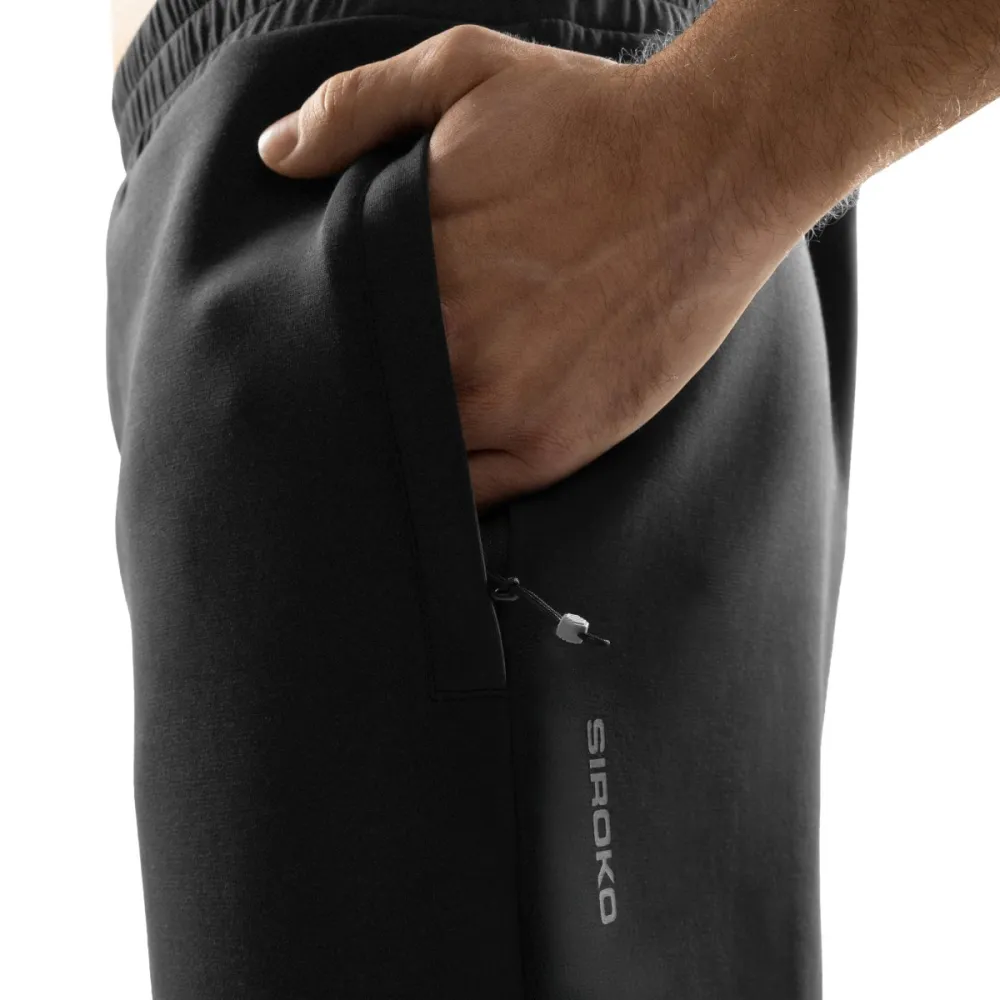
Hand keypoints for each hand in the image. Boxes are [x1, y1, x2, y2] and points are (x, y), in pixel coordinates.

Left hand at [257, 24, 795, 512]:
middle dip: (341, 398)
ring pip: (408, 451)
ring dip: (390, 447)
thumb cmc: (592, 123)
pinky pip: (469, 496)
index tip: (302, 346)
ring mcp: (502, 405)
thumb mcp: (469, 71)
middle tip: (335, 398)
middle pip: (358, 396)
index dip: (307, 340)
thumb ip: (360, 104)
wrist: (715, 169)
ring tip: (383, 439)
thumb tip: (276, 156)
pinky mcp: (554, 447)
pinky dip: (444, 491)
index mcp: (410, 258)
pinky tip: (437, 468)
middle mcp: (449, 342)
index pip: (320, 324)